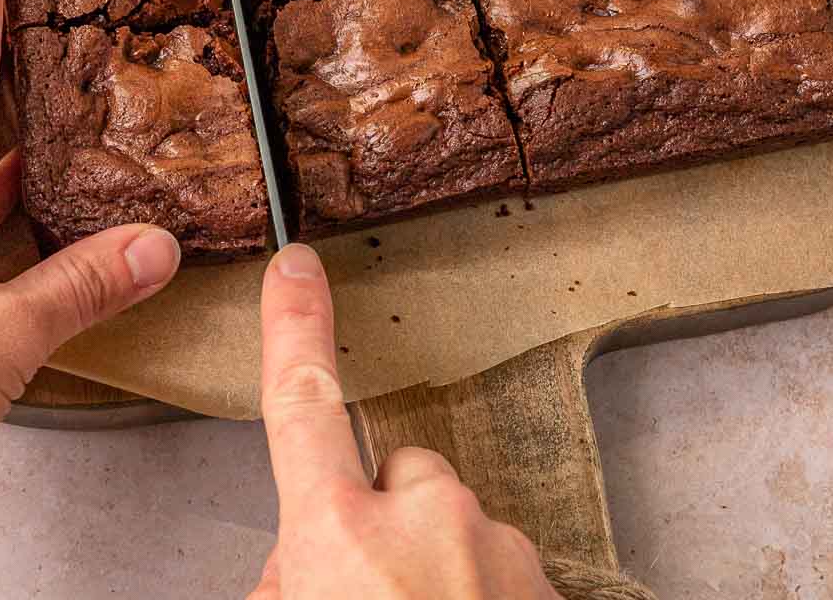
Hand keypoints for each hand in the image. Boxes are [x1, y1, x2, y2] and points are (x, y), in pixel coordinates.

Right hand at [253, 242, 558, 599]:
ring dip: (437, 566)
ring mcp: (499, 549)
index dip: (293, 326)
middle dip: (382, 523)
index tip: (296, 266)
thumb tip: (298, 562)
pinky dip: (482, 592)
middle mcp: (428, 522)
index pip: (303, 402)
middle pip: (399, 473)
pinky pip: (501, 565)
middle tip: (364, 595)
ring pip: (455, 523)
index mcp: (343, 536)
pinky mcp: (549, 583)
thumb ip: (283, 579)